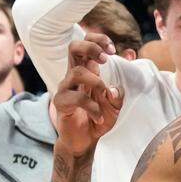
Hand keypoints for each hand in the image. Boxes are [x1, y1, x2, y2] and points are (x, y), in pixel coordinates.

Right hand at [53, 32, 122, 156]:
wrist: (84, 141)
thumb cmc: (98, 119)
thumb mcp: (115, 106)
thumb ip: (119, 93)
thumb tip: (117, 82)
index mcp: (87, 71)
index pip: (86, 44)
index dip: (98, 40)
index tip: (113, 49)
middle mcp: (74, 76)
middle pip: (73, 47)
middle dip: (91, 47)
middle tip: (106, 59)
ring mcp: (65, 88)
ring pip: (76, 72)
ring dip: (96, 81)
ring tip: (104, 94)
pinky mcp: (61, 103)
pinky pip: (76, 98)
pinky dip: (92, 108)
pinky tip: (99, 117)